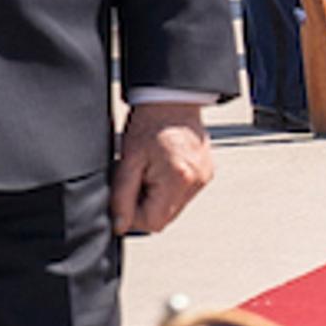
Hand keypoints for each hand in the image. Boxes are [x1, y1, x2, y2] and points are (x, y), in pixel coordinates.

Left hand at [109, 98, 212, 237]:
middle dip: (144, 205)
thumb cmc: (151, 122)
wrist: (172, 100)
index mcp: (178, 178)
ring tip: (150, 170)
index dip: (133, 215)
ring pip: (173, 207)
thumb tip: (119, 225)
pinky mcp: (206, 174)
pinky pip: (182, 194)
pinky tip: (162, 168)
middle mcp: (196, 181)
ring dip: (156, 197)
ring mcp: (204, 178)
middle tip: (137, 178)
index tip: (125, 195)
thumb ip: (122, 196)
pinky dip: (168, 188)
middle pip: (164, 218)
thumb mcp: (128, 160)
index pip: (153, 223)